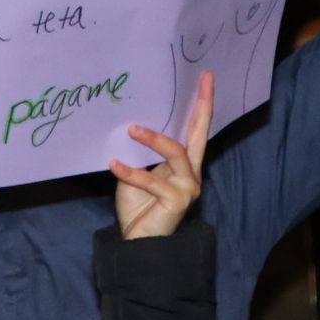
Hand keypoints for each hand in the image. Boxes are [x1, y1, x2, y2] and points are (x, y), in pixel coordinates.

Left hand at [111, 72, 213, 239]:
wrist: (138, 241)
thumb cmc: (138, 205)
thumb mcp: (136, 171)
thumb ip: (140, 152)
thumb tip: (129, 124)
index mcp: (184, 164)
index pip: (195, 130)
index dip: (202, 104)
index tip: (206, 78)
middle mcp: (191, 173)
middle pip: (198, 135)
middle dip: (202, 106)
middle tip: (203, 81)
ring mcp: (187, 187)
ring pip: (176, 153)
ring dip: (153, 139)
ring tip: (132, 129)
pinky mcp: (177, 201)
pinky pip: (151, 181)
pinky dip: (131, 172)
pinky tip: (113, 164)